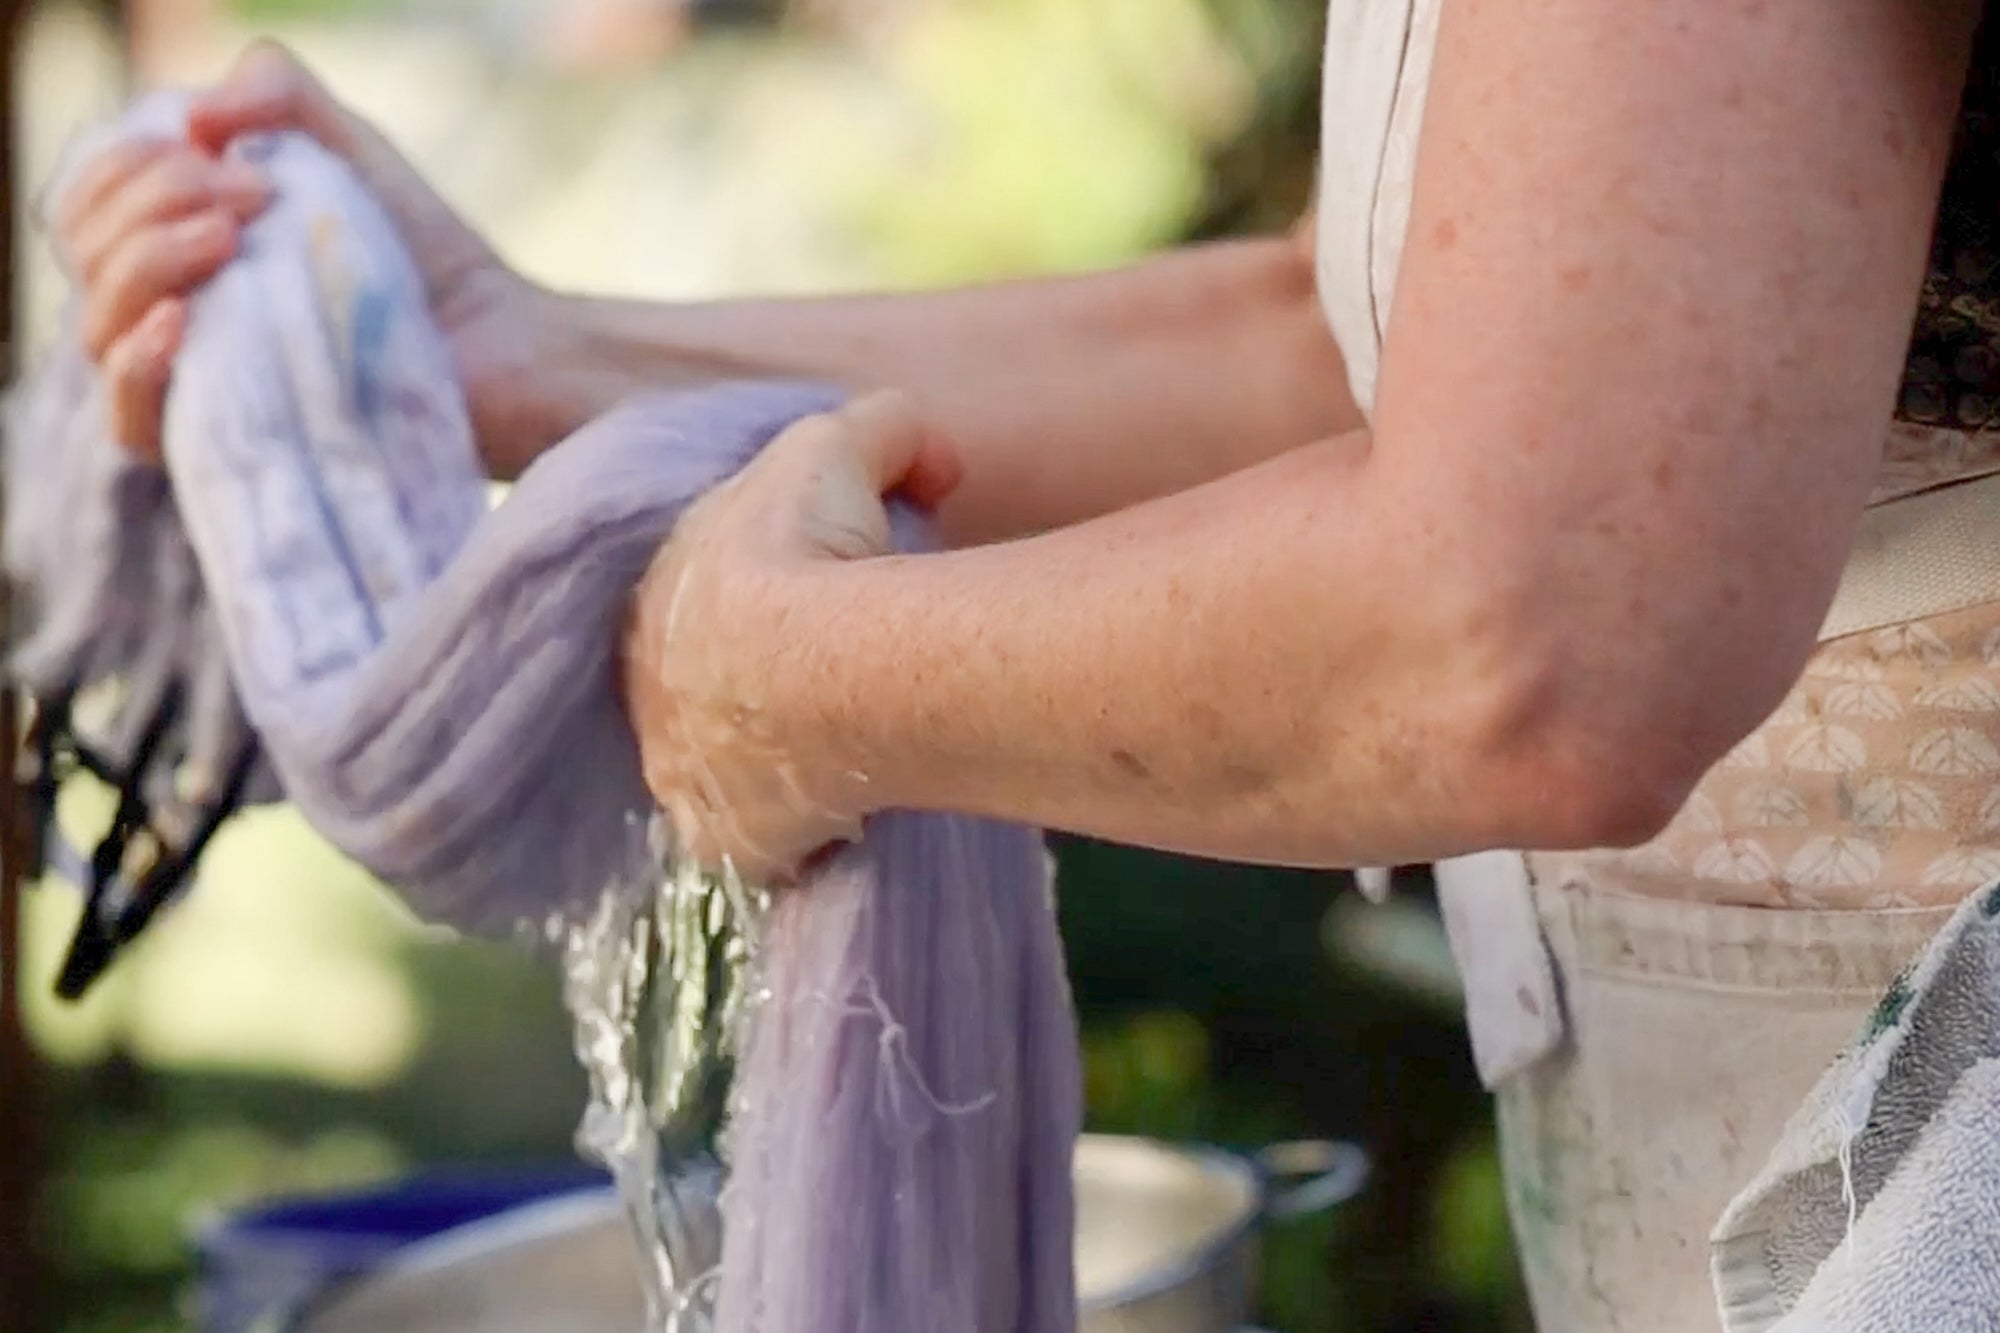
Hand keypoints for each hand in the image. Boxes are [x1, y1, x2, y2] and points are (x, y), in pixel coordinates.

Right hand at [53, 41, 559, 475]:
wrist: (500, 343)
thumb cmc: (422, 253)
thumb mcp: (345, 145)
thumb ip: (273, 91)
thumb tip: (192, 116)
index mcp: (176, 247)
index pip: (87, 203)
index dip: (129, 164)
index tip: (227, 152)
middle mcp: (169, 314)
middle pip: (83, 255)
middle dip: (148, 200)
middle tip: (250, 192)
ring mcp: (195, 384)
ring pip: (95, 328)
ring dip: (146, 261)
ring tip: (231, 237)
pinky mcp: (227, 444)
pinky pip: (130, 417)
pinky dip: (137, 359)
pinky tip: (181, 321)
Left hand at [620, 392, 962, 881]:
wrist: (813, 669)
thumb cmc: (807, 550)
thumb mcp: (840, 446)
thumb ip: (882, 432)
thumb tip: (927, 449)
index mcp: (653, 597)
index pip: (700, 595)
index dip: (763, 588)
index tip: (822, 588)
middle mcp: (646, 690)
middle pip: (704, 684)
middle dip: (761, 678)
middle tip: (840, 669)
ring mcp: (678, 772)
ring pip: (724, 764)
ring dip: (773, 756)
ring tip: (849, 744)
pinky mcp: (721, 838)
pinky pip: (756, 837)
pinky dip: (795, 827)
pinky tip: (847, 812)